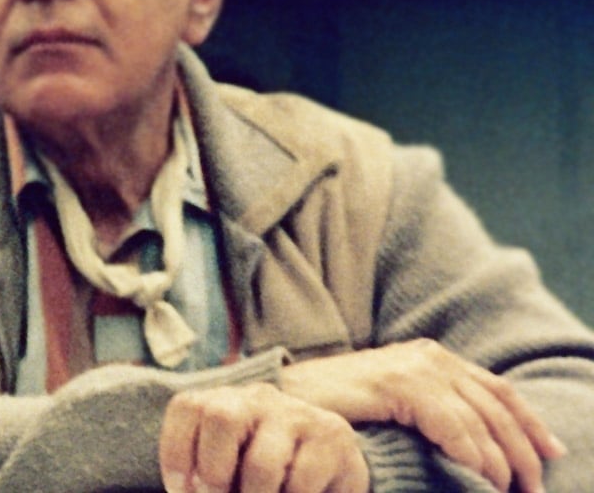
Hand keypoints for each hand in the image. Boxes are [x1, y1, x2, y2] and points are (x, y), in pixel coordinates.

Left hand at [161, 382, 368, 492]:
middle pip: (221, 416)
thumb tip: (195, 491)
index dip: (176, 453)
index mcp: (224, 401)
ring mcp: (297, 412)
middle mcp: (258, 398)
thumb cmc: (268, 476)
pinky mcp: (331, 435)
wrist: (335, 471)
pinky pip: (300, 484)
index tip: (182, 492)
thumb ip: (208, 476)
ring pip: (261, 464)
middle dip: (214, 470)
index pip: (188, 407)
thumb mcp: (232, 469)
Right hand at [279, 340, 566, 492]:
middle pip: (497, 404)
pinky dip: (471, 452)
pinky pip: (451, 424)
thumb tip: (476, 442)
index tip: (551, 454)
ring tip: (506, 490)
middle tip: (534, 487)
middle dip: (523, 449)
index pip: (497, 388)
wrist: (284, 399)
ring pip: (480, 417)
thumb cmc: (334, 410)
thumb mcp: (393, 405)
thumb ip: (431, 411)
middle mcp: (428, 356)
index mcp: (431, 357)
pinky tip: (477, 474)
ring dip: (501, 459)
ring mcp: (412, 367)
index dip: (529, 422)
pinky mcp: (397, 384)